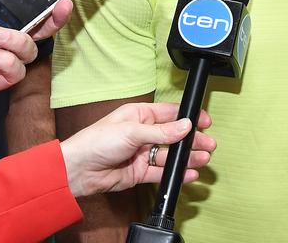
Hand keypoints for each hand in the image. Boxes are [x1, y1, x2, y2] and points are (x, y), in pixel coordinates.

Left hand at [60, 102, 215, 197]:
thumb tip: (185, 125)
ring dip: (187, 157)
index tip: (205, 121)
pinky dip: (176, 173)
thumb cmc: (96, 141)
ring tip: (203, 158)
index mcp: (139, 115)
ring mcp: (142, 154)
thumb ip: (161, 131)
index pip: (170, 113)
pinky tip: (189, 173)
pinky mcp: (139, 172)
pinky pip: (162, 173)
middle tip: (209, 144)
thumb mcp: (132, 131)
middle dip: (192, 140)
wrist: (79, 169)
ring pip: (170, 155)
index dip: (188, 117)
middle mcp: (142, 134)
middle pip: (174, 136)